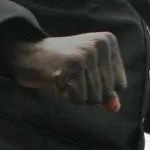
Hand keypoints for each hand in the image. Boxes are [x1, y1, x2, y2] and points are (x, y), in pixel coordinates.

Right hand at [6, 33, 126, 111]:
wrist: (30, 54)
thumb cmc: (63, 66)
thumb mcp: (89, 75)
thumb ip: (106, 91)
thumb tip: (115, 108)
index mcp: (108, 42)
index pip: (120, 84)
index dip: (101, 88)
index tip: (83, 73)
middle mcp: (100, 44)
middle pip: (107, 92)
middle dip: (88, 93)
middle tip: (71, 76)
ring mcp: (87, 54)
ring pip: (94, 98)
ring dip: (76, 95)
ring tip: (65, 77)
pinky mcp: (73, 65)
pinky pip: (79, 98)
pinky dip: (66, 95)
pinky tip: (57, 80)